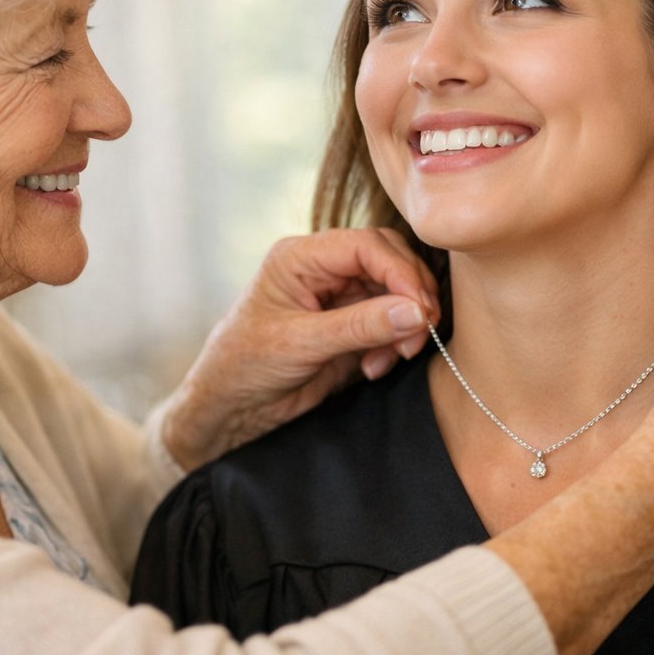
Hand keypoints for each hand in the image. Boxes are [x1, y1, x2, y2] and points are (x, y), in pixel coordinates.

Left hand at [163, 228, 439, 469]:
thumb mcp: (301, 344)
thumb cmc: (245, 366)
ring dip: (404, 324)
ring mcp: (339, 296)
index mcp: (301, 257)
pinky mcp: (350, 325)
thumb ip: (360, 326)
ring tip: (394, 356)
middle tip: (420, 332)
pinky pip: (389, 322)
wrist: (231, 409)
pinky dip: (393, 343)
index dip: (401, 272)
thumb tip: (416, 312)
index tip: (422, 308)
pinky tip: (375, 366)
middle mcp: (323, 269)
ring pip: (395, 293)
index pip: (367, 245)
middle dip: (410, 296)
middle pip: (389, 261)